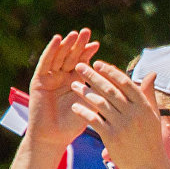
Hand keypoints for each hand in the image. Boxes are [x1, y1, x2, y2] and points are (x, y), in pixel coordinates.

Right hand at [26, 29, 99, 149]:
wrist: (55, 136)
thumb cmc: (76, 123)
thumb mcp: (95, 105)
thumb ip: (107, 92)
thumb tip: (131, 84)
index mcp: (77, 81)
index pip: (83, 63)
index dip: (88, 53)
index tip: (97, 43)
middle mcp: (63, 77)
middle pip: (71, 56)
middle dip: (78, 44)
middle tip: (86, 31)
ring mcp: (50, 77)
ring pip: (59, 57)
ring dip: (66, 45)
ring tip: (73, 34)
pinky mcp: (39, 80)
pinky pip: (45, 63)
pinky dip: (51, 51)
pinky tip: (57, 40)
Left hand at [69, 62, 169, 168]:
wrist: (149, 165)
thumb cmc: (151, 139)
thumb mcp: (153, 115)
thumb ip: (149, 94)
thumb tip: (151, 74)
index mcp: (144, 105)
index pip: (125, 83)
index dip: (110, 71)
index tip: (98, 63)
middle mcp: (133, 113)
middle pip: (110, 90)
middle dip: (93, 76)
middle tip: (80, 66)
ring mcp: (122, 125)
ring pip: (100, 103)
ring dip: (85, 92)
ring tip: (73, 84)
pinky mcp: (112, 137)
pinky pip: (94, 120)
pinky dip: (84, 112)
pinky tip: (75, 106)